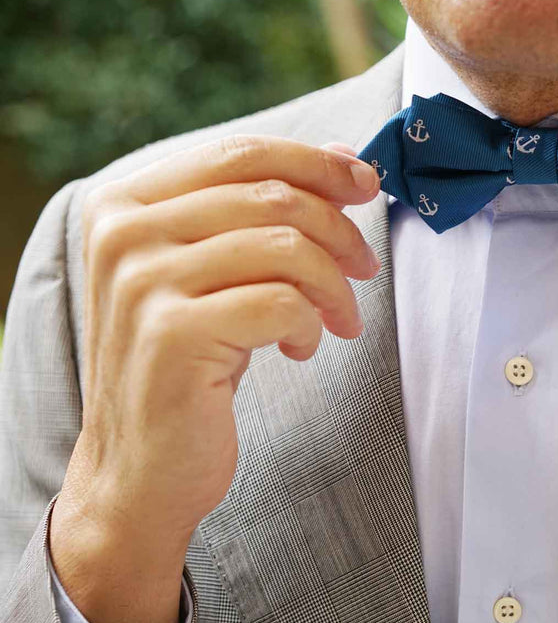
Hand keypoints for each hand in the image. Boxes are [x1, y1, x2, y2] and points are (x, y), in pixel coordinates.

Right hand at [48, 135, 380, 622]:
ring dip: (334, 286)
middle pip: (272, 196)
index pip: (240, 154)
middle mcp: (125, 233)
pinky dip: (312, 326)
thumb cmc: (189, 366)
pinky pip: (283, 303)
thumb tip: (340, 162)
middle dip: (340, 231)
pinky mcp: (173, 334)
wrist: (143, 468)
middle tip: (366, 271)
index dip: (316, 163)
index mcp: (125, 203)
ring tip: (340, 321)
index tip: (365, 185)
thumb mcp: (210, 276)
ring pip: (286, 247)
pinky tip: (300, 350)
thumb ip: (252, 216)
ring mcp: (143, 283)